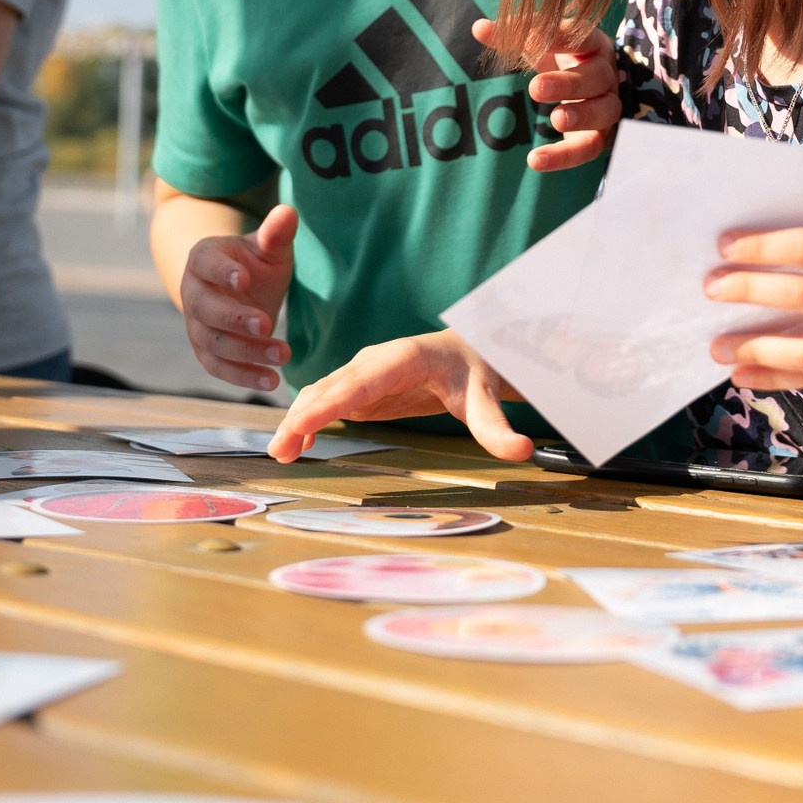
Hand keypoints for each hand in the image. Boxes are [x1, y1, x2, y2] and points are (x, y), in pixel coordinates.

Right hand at [179, 204, 294, 393]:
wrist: (242, 290)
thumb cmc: (255, 264)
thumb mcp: (268, 248)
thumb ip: (275, 234)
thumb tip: (288, 211)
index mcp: (203, 259)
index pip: (206, 265)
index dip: (222, 273)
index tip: (245, 279)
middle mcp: (192, 292)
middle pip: (205, 310)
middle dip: (236, 319)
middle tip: (267, 324)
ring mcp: (196, 325)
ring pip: (213, 343)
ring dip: (246, 353)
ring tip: (283, 355)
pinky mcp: (205, 351)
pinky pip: (218, 367)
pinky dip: (243, 376)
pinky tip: (272, 380)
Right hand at [267, 328, 528, 462]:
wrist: (472, 350)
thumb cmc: (477, 370)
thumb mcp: (488, 397)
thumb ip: (497, 427)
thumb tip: (522, 451)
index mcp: (404, 358)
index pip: (361, 381)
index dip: (331, 401)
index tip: (303, 422)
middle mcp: (376, 360)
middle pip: (333, 387)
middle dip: (304, 416)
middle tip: (281, 450)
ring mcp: (364, 372)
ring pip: (323, 393)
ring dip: (299, 420)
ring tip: (281, 452)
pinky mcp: (360, 386)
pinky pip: (327, 401)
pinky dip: (308, 420)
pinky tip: (297, 445)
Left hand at [497, 19, 618, 172]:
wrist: (593, 92)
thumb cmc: (564, 63)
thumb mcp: (540, 47)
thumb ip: (513, 37)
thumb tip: (478, 27)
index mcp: (593, 46)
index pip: (582, 38)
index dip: (561, 39)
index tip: (533, 41)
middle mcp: (606, 75)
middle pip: (597, 77)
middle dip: (569, 83)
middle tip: (537, 88)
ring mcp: (607, 106)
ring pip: (604, 112)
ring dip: (581, 116)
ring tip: (556, 120)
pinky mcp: (600, 137)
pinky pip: (587, 148)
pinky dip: (564, 156)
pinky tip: (536, 160)